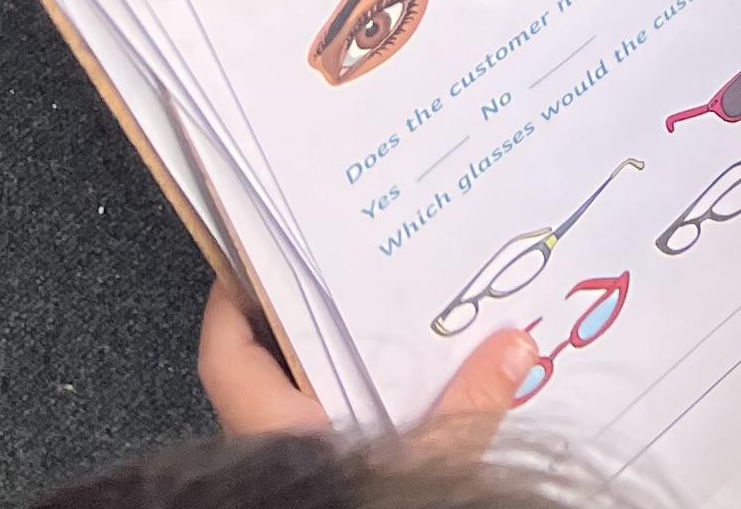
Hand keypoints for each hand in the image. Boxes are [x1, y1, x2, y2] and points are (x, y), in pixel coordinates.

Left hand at [196, 272, 537, 438]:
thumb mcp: (427, 460)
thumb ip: (469, 404)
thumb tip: (514, 345)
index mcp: (273, 428)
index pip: (226, 352)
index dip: (229, 300)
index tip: (253, 254)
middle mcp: (273, 447)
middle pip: (269, 367)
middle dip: (307, 323)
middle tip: (352, 271)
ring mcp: (296, 471)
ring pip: (304, 404)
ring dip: (341, 370)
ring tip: (397, 323)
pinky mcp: (329, 486)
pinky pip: (339, 437)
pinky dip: (366, 414)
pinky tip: (414, 396)